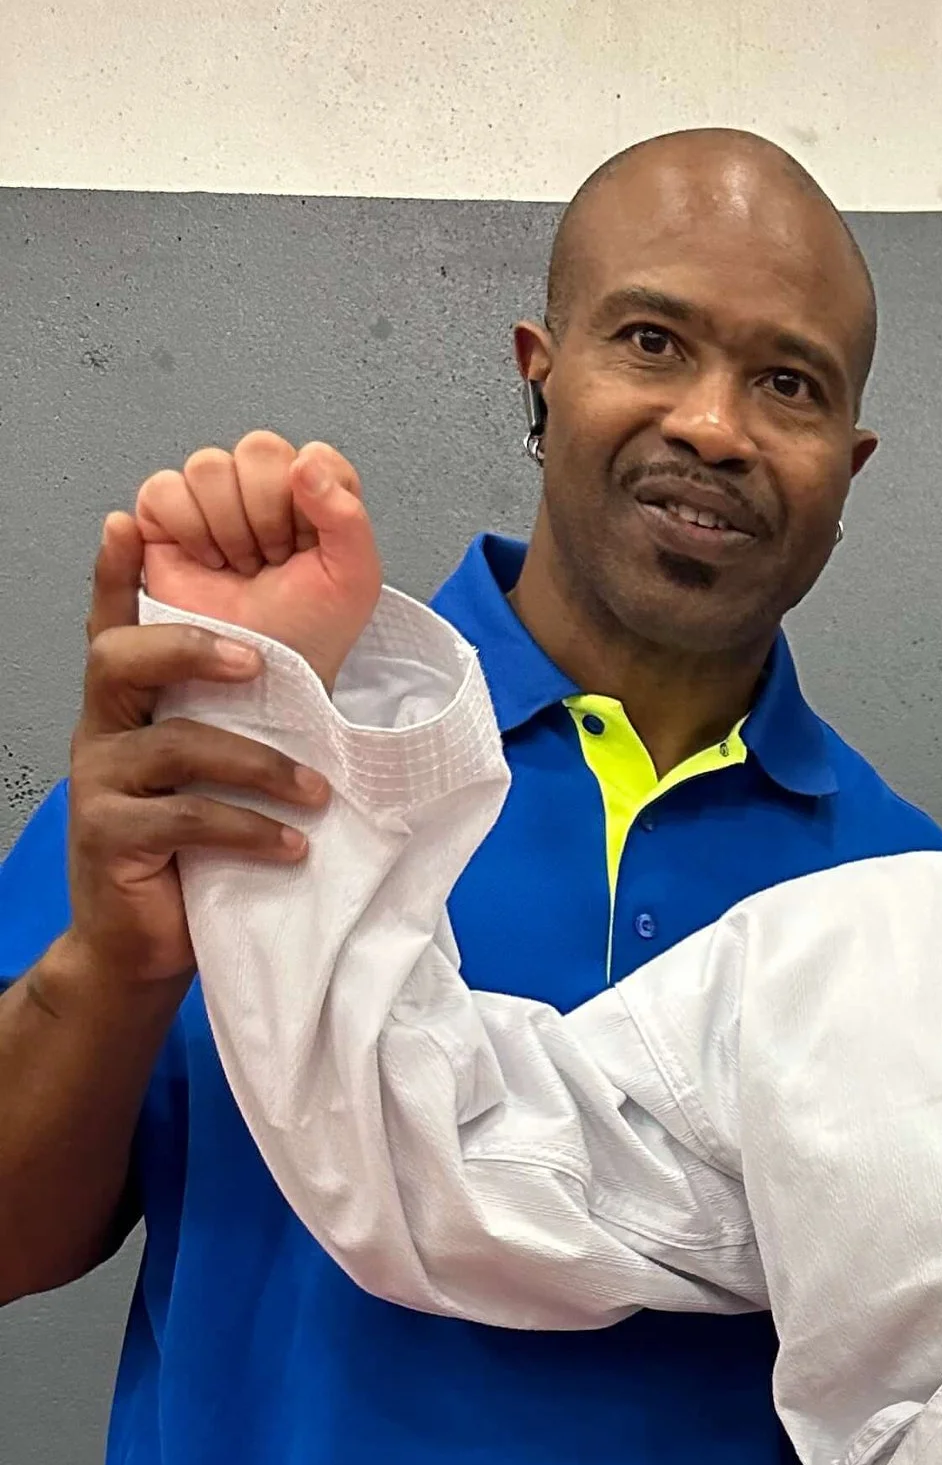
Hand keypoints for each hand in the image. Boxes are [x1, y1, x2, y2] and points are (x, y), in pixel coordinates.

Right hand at [64, 517, 329, 989]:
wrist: (148, 943)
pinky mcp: (111, 836)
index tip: (127, 521)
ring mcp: (101, 784)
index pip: (112, 626)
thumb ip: (240, 727)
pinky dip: (248, 828)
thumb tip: (314, 685)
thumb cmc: (192, 854)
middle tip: (262, 661)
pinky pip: (186, 818)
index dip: (113, 575)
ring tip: (316, 794)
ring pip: (174, 745)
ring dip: (258, 764)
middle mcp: (103, 733)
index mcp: (128, 708)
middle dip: (192, 648)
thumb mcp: (216, 779)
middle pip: (121, 660)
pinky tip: (289, 845)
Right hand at [133, 432, 380, 693]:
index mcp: (314, 497)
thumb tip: (306, 462)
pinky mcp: (165, 518)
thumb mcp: (354, 579)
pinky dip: (187, 528)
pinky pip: (164, 488)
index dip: (310, 500)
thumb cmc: (308, 632)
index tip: (310, 546)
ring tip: (241, 568)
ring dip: (229, 527)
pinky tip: (207, 561)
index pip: (313, 456)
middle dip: (268, 514)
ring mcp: (213, 500)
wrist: (259, 676)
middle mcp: (262, 490)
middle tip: (272, 561)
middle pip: (258, 449)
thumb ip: (347, 515)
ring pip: (209, 465)